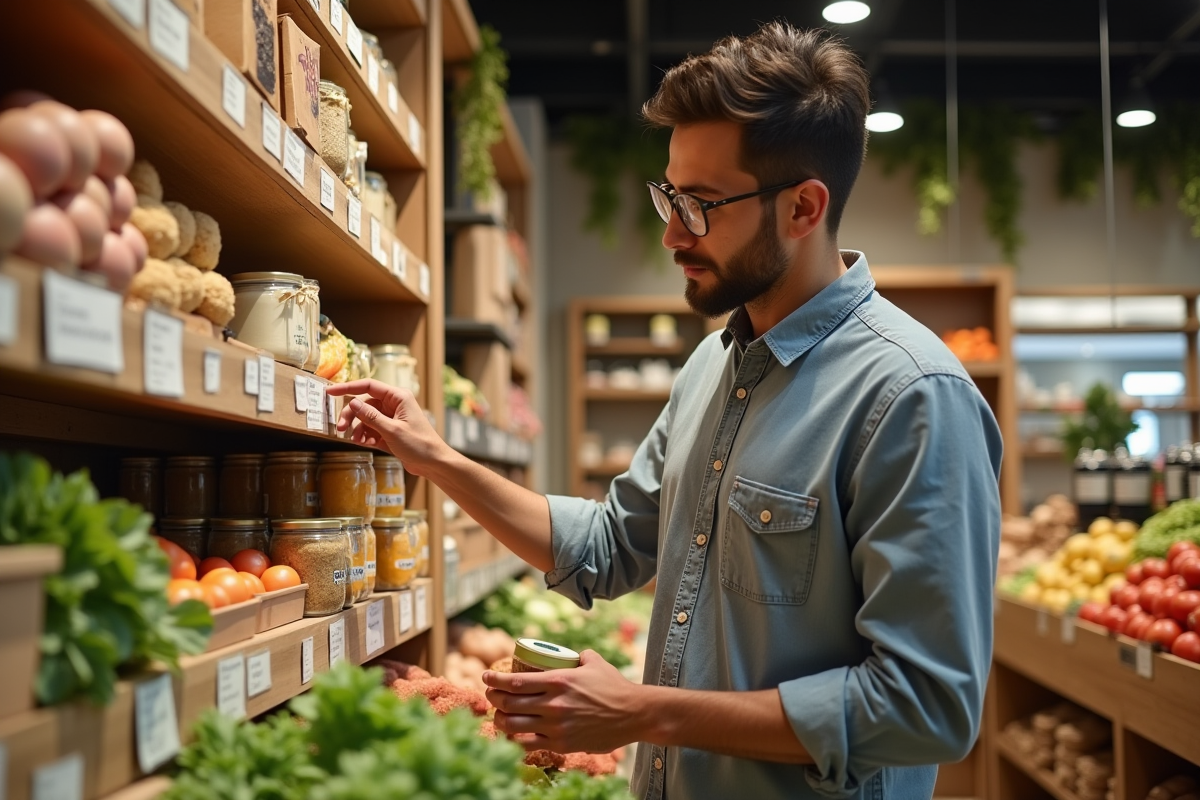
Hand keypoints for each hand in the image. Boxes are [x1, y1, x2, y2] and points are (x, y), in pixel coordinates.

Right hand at [325, 379, 446, 476]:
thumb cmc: (419, 444)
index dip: (348, 387)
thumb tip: (352, 403)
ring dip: (358, 429)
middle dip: (351, 416)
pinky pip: (371, 430)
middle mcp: (394, 405)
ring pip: (366, 418)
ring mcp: (391, 418)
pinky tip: (364, 444)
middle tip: (340, 429)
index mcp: (398, 397)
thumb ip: (371, 416)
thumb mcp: (392, 430)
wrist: (433, 463)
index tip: (330, 391)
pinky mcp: (390, 431)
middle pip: (364, 404)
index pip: (368, 386)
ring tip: (356, 441)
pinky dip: (365, 436)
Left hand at [483, 650, 640, 754]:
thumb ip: (577, 656)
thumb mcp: (594, 662)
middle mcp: (553, 704)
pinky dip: (515, 740)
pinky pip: (529, 745)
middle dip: (493, 699)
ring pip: (513, 726)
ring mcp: (556, 726)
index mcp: (558, 680)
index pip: (515, 681)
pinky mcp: (562, 744)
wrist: (633, 714)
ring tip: (498, 716)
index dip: (494, 680)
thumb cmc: (614, 686)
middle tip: (490, 695)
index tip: (485, 678)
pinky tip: (512, 735)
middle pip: (508, 704)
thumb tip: (567, 654)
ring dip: (499, 720)